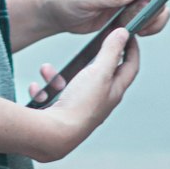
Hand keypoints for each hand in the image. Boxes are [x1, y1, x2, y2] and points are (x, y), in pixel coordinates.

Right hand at [26, 28, 138, 159]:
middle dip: (86, 59)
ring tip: (47, 70)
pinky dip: (44, 90)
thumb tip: (124, 33)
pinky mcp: (62, 114)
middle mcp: (99, 101)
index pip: (130, 67)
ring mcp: (80, 108)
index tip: (128, 34)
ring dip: (56, 75)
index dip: (131, 49)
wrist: (54, 135)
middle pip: (98, 74)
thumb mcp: (99, 72)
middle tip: (84, 50)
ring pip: (69, 83)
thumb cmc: (80, 105)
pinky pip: (52, 95)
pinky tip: (38, 90)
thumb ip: (110, 51)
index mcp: (113, 92)